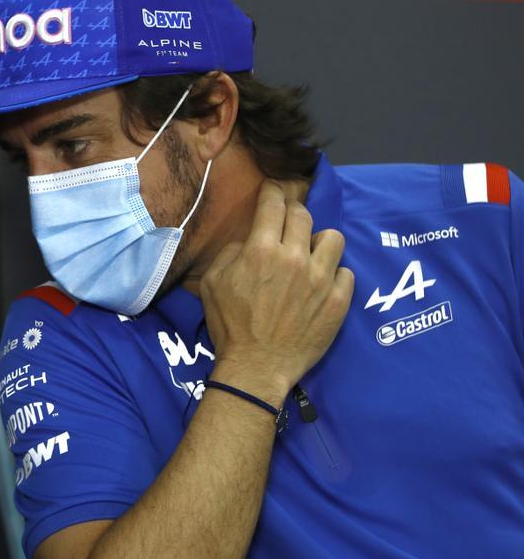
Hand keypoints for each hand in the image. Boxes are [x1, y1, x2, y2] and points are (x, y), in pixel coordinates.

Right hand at [200, 180, 352, 404]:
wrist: (257, 367)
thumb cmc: (230, 326)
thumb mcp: (213, 284)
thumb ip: (231, 254)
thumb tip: (248, 242)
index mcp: (261, 251)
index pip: (273, 205)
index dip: (272, 192)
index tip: (273, 191)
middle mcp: (294, 258)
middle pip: (303, 215)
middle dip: (294, 212)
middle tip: (288, 222)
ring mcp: (321, 279)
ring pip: (333, 238)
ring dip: (319, 242)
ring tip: (310, 254)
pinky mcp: (339, 301)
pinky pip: (346, 272)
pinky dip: (333, 275)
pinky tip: (320, 285)